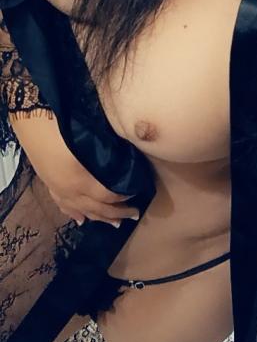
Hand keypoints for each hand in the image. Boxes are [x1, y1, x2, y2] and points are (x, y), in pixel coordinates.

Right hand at [10, 110, 139, 226]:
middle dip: (117, 213)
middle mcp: (69, 190)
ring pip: (81, 211)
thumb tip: (126, 164)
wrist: (34, 118)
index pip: (107, 195)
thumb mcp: (91, 141)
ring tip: (115, 223)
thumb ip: (108, 155)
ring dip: (99, 217)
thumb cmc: (65, 126)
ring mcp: (57, 189)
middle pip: (97, 208)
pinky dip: (74, 213)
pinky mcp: (49, 184)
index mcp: (80, 179)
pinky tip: (81, 219)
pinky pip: (63, 205)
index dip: (123, 196)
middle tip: (134, 214)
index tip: (137, 190)